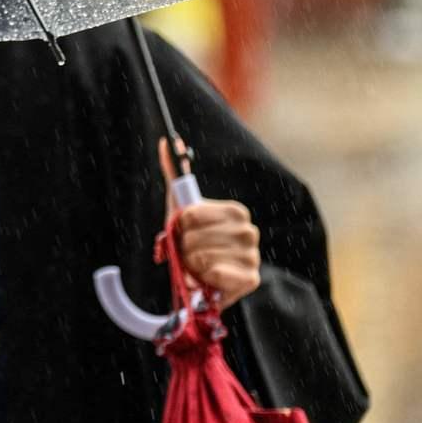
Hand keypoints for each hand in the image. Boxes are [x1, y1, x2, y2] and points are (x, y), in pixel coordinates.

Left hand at [158, 138, 260, 310]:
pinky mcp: (251, 280)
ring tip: (200, 267)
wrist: (207, 280)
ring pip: (200, 258)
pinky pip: (213, 276)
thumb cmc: (195, 241)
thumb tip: (168, 141)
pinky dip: (204, 281)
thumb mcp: (182, 207)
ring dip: (192, 267)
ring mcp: (253, 256)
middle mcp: (249, 230)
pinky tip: (210, 280)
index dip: (179, 227)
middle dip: (183, 249)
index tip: (185, 231)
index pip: (189, 215)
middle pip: (192, 238)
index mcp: (235, 211)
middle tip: (191, 253)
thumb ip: (176, 175)